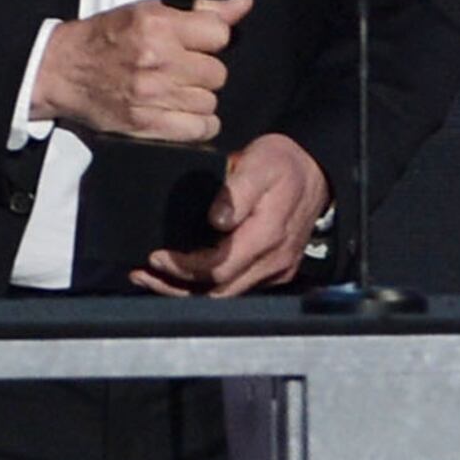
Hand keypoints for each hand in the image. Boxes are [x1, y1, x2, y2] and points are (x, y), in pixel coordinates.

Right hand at [34, 0, 248, 145]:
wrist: (62, 70)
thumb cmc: (106, 38)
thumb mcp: (149, 11)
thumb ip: (201, 9)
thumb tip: (244, 4)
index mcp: (158, 25)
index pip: (220, 34)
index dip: (212, 39)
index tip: (198, 42)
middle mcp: (157, 60)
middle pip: (218, 73)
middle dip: (204, 71)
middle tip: (182, 68)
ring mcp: (152, 96)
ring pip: (210, 102)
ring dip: (198, 98)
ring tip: (176, 90)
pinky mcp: (146, 125)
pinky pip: (200, 128)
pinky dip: (197, 123)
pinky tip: (181, 112)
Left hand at [133, 132, 330, 297]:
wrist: (316, 170)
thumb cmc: (284, 164)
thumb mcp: (259, 164)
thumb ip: (237, 191)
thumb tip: (216, 220)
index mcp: (266, 236)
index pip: (218, 268)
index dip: (183, 268)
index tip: (156, 257)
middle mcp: (273, 262)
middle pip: (217, 292)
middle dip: (176, 287)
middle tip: (142, 275)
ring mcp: (276, 270)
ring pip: (225, 295)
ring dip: (187, 291)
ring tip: (154, 279)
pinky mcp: (275, 271)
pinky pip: (237, 287)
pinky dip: (207, 286)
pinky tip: (185, 275)